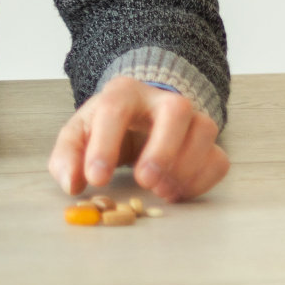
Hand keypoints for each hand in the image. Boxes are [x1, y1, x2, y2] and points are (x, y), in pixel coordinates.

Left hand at [48, 75, 228, 201]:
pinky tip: (176, 192)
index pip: (115, 108)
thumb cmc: (105, 127)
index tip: (96, 179)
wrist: (136, 117)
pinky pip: (218, 158)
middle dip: (162, 149)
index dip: (105, 144)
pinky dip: (201, 180)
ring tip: (160, 190)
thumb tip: (72, 182)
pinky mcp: (206, 142)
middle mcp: (160, 98)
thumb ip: (66, 157)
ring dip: (185, 168)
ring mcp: (190, 118)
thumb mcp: (77, 136)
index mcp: (122, 92)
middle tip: (144, 181)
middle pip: (176, 110)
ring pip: (205, 131)